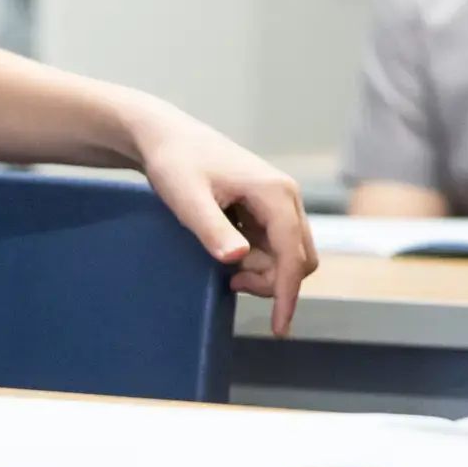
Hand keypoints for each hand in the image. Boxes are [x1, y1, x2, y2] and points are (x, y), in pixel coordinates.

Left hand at [123, 95, 318, 336]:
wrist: (166, 137)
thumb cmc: (176, 164)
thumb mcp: (187, 199)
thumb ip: (212, 229)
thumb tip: (237, 259)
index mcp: (276, 193)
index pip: (293, 254)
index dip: (287, 293)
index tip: (280, 329)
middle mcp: (287, 197)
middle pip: (300, 257)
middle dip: (273, 282)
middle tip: (231, 283)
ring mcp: (280, 202)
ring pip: (291, 254)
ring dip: (265, 272)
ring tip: (225, 269)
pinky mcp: (268, 207)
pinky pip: (277, 245)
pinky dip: (259, 260)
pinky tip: (229, 255)